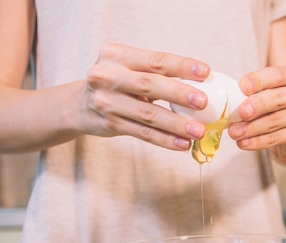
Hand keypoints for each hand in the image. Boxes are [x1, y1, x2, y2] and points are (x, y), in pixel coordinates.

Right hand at [80, 43, 212, 149]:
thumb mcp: (129, 68)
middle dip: (179, 94)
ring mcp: (107, 102)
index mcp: (117, 55)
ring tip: (199, 131)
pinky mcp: (111, 124)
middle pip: (150, 85)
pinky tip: (183, 144)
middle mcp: (107, 76)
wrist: (79, 105)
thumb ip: (157, 72)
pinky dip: (165, 139)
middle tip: (203, 102)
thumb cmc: (117, 83)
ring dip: (176, 124)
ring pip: (148, 114)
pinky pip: (143, 133)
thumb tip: (203, 83)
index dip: (181, 65)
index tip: (205, 71)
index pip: (154, 60)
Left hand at [227, 66, 285, 165]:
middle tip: (241, 113)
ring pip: (275, 121)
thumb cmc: (276, 106)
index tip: (242, 87)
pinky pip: (275, 138)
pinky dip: (257, 141)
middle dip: (257, 106)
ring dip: (252, 128)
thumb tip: (231, 100)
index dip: (259, 81)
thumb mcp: (268, 91)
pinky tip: (244, 143)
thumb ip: (254, 92)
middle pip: (279, 98)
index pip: (278, 74)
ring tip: (235, 132)